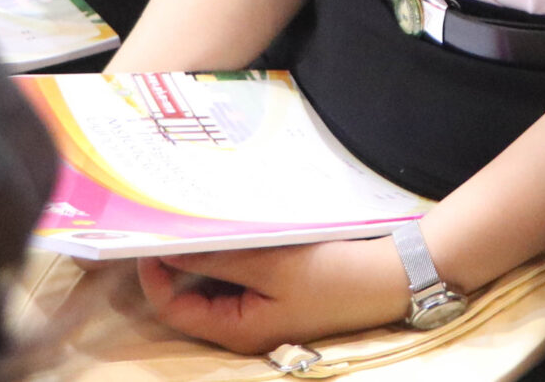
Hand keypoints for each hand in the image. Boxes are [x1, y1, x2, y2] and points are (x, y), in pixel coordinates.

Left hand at [135, 237, 412, 352]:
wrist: (394, 275)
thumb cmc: (335, 275)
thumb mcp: (271, 264)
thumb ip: (217, 259)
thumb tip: (168, 250)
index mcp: (236, 330)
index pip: (174, 307)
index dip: (155, 273)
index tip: (151, 233)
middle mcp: (244, 324)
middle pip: (192, 294)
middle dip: (181, 256)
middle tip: (174, 215)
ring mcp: (262, 308)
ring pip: (217, 279)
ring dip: (209, 249)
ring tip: (203, 214)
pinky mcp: (279, 291)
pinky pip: (242, 272)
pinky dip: (234, 249)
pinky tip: (236, 223)